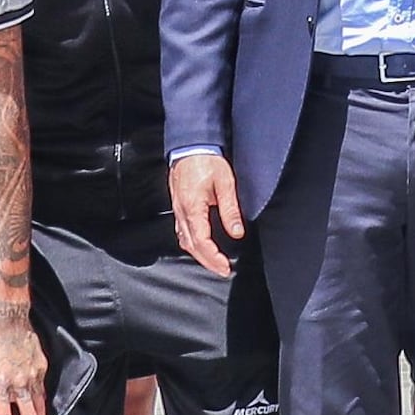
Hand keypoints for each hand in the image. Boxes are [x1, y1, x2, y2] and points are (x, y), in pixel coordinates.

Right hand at [169, 151, 243, 278]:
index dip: (214, 258)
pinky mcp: (177, 205)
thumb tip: (237, 232)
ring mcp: (177, 209)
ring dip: (198, 254)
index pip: (202, 242)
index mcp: (192, 208)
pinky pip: (181, 231)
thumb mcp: (225, 184)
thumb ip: (230, 210)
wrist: (190, 144)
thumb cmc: (207, 160)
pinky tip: (199, 244)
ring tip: (213, 261)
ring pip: (184, 240)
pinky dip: (191, 242)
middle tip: (222, 270)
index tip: (226, 267)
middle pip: (191, 246)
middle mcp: (181, 211)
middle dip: (207, 262)